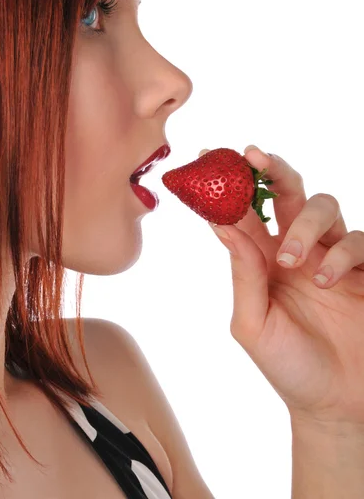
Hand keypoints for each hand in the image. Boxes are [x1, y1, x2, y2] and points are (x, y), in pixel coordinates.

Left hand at [205, 146, 363, 425]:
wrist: (333, 404)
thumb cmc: (287, 365)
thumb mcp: (252, 323)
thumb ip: (242, 273)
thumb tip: (221, 224)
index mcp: (263, 260)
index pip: (244, 211)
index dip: (228, 183)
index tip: (210, 155)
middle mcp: (297, 250)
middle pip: (288, 192)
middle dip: (272, 169)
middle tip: (255, 157)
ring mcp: (332, 257)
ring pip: (323, 206)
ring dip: (305, 225)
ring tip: (292, 261)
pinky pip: (359, 240)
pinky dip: (342, 254)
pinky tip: (327, 281)